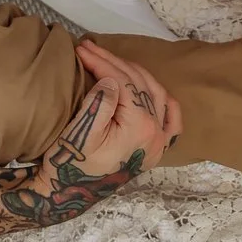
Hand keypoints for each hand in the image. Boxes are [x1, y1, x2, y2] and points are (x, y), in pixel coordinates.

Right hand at [52, 40, 184, 180]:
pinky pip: (172, 120)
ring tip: (110, 60)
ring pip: (155, 94)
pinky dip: (165, 101)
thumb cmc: (72, 164)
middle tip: (89, 49)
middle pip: (139, 85)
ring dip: (134, 73)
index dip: (101, 62)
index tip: (81, 49)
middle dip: (113, 62)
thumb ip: (101, 104)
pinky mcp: (155, 148)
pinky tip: (152, 88)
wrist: (70, 193)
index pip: (123, 82)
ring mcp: (158, 142)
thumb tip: (112, 79)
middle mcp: (156, 133)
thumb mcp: (81, 133)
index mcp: (140, 128)